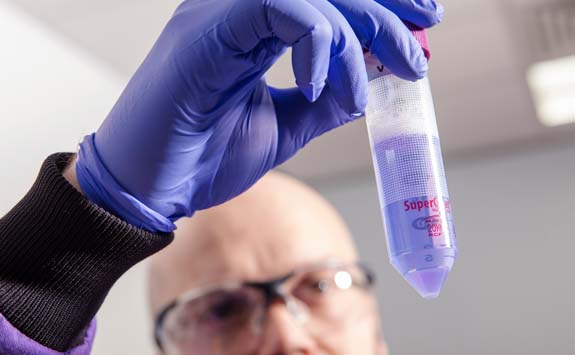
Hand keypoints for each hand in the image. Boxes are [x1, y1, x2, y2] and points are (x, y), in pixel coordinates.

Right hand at [75, 0, 442, 231]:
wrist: (149, 190)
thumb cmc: (203, 158)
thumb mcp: (284, 128)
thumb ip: (325, 101)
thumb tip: (371, 83)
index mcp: (253, 29)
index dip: (378, 6)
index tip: (423, 27)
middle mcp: (236, 11)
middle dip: (382, 11)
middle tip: (418, 49)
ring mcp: (219, 14)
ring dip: (357, 30)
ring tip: (380, 76)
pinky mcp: (206, 31)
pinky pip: (278, 8)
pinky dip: (316, 42)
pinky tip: (320, 85)